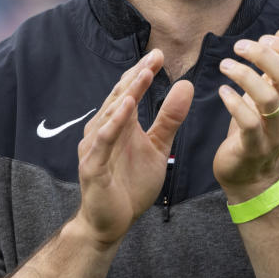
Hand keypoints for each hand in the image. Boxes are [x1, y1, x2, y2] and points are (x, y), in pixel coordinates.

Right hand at [74, 50, 192, 247]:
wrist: (112, 223)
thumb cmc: (131, 184)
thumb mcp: (159, 147)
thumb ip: (170, 118)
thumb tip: (186, 85)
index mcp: (119, 124)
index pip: (131, 92)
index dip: (143, 73)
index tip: (159, 54)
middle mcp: (103, 130)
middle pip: (121, 97)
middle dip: (138, 76)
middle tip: (155, 57)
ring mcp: (95, 148)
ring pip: (111, 115)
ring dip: (127, 95)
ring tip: (143, 75)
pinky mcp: (93, 167)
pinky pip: (103, 142)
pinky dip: (113, 124)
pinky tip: (125, 109)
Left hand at [214, 29, 278, 201]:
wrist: (250, 174)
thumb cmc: (257, 127)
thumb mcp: (270, 93)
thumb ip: (277, 64)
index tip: (263, 39)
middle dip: (263, 56)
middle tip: (239, 47)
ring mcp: (276, 133)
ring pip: (268, 98)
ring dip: (244, 75)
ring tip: (225, 65)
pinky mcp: (254, 148)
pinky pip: (248, 122)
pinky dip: (233, 102)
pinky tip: (222, 92)